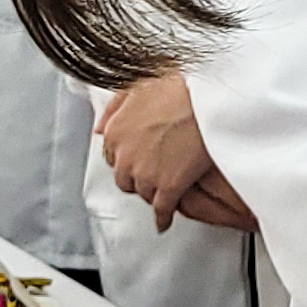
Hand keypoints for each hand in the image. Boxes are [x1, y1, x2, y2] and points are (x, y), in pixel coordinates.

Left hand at [97, 75, 257, 231]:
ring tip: (165, 188)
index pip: (112, 155)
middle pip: (125, 178)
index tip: (137, 157)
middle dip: (138, 176)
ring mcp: (145, 174)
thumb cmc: (181, 90)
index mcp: (115, 131)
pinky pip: (161, 210)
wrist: (207, 104)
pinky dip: (163, 218)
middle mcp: (125, 156)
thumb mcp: (140, 85)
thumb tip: (99, 126)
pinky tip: (164, 221)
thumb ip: (116, 107)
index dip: (129, 156)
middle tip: (153, 170)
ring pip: (143, 193)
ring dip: (152, 192)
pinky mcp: (167, 188)